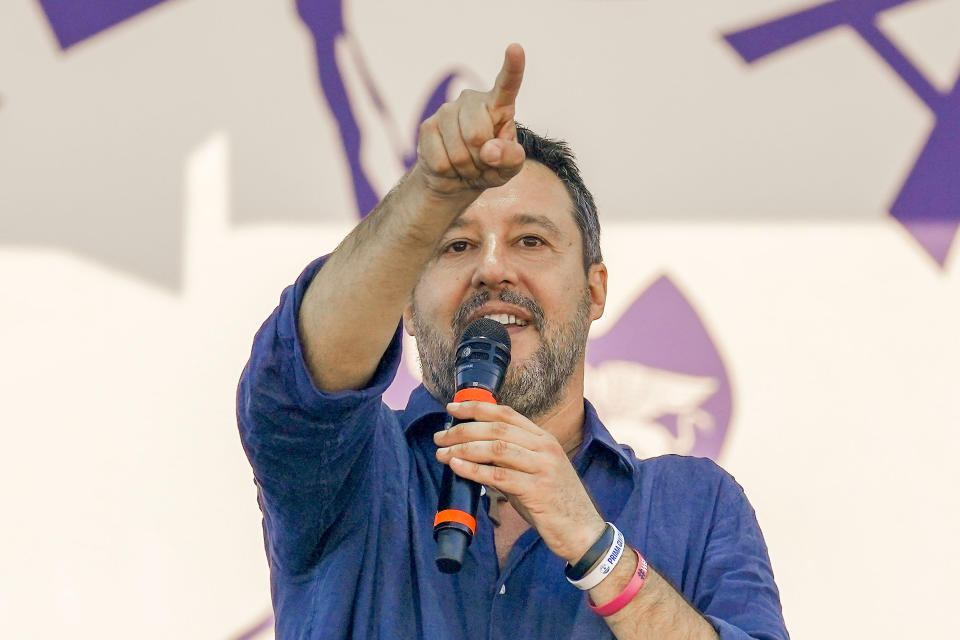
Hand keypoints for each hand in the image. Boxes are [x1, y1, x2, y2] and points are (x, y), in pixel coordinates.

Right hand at [415, 44, 526, 197]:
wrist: (457, 179)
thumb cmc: (490, 167)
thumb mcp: (510, 167)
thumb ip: (511, 158)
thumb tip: (489, 150)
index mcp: (498, 105)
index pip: (507, 84)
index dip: (512, 67)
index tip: (515, 48)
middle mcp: (471, 100)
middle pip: (477, 135)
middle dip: (481, 160)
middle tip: (481, 163)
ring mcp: (446, 111)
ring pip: (458, 153)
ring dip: (465, 169)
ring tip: (466, 166)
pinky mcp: (427, 127)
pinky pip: (440, 162)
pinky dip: (448, 173)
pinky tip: (450, 167)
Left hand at [433, 401, 606, 564]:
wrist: (583, 531)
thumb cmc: (554, 503)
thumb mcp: (534, 472)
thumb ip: (510, 459)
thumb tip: (472, 451)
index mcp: (543, 439)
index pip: (506, 414)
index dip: (477, 408)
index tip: (452, 408)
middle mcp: (544, 447)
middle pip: (496, 429)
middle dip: (463, 429)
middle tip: (440, 436)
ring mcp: (543, 467)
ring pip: (496, 449)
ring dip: (464, 448)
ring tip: (443, 452)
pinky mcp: (538, 490)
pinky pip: (499, 476)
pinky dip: (474, 470)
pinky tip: (457, 467)